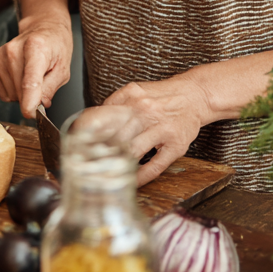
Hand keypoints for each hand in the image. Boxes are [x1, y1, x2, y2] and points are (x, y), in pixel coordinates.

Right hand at [0, 13, 71, 118]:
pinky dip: (10, 91)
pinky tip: (17, 78)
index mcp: (37, 48)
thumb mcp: (63, 69)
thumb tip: (36, 106)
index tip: (31, 114)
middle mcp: (13, 49)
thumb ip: (50, 89)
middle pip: (19, 92)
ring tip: (29, 76)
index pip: (29, 81)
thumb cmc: (54, 48)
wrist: (42, 29)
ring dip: (21, 94)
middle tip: (41, 84)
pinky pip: (0, 92)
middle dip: (31, 97)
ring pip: (10, 94)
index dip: (29, 103)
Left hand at [80, 72, 212, 185]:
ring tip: (106, 174)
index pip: (103, 117)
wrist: (196, 95)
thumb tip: (91, 119)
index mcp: (132, 98)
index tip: (76, 144)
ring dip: (118, 165)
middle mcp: (145, 112)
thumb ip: (115, 103)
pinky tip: (132, 181)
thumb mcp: (136, 90)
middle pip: (116, 136)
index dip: (87, 132)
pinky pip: (155, 165)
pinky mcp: (176, 145)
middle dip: (100, 152)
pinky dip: (142, 176)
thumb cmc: (163, 96)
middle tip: (87, 165)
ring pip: (133, 151)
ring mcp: (162, 129)